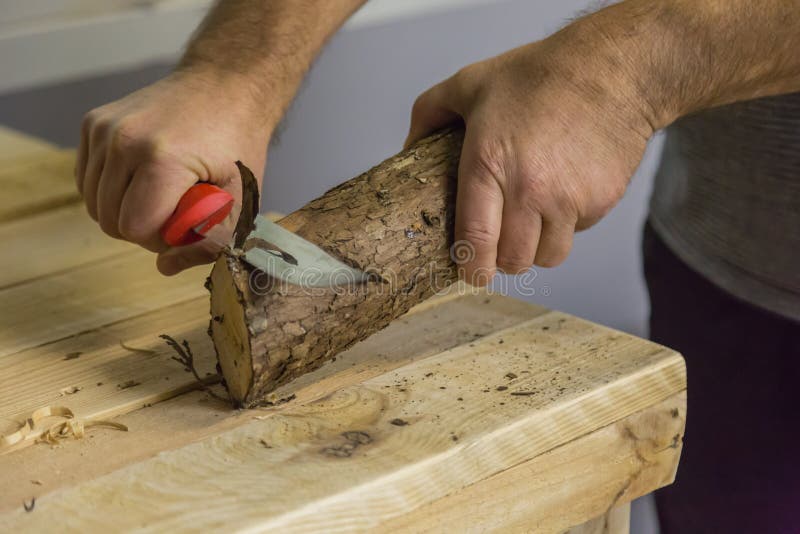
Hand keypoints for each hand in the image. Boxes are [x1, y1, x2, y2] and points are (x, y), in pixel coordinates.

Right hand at [76, 70, 272, 274]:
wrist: (225, 86)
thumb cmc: (238, 145)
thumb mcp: (240, 200)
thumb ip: (210, 242)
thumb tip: (164, 268)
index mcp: (162, 159)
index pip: (134, 229)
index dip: (159, 240)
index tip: (184, 226)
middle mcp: (124, 139)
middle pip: (109, 220)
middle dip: (141, 229)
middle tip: (175, 213)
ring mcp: (103, 128)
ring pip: (93, 203)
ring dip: (124, 210)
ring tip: (161, 195)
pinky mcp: (93, 122)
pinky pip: (87, 179)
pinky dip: (110, 190)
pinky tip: (142, 180)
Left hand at [405, 27, 652, 284]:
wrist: (613, 69)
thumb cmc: (540, 75)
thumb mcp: (470, 83)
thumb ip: (429, 114)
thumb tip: (408, 148)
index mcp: (489, 164)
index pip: (477, 241)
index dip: (471, 268)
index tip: (469, 273)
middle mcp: (529, 189)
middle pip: (514, 261)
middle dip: (503, 260)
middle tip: (500, 245)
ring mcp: (569, 199)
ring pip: (548, 256)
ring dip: (536, 247)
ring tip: (530, 221)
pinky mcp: (600, 201)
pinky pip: (577, 232)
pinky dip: (567, 224)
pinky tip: (562, 192)